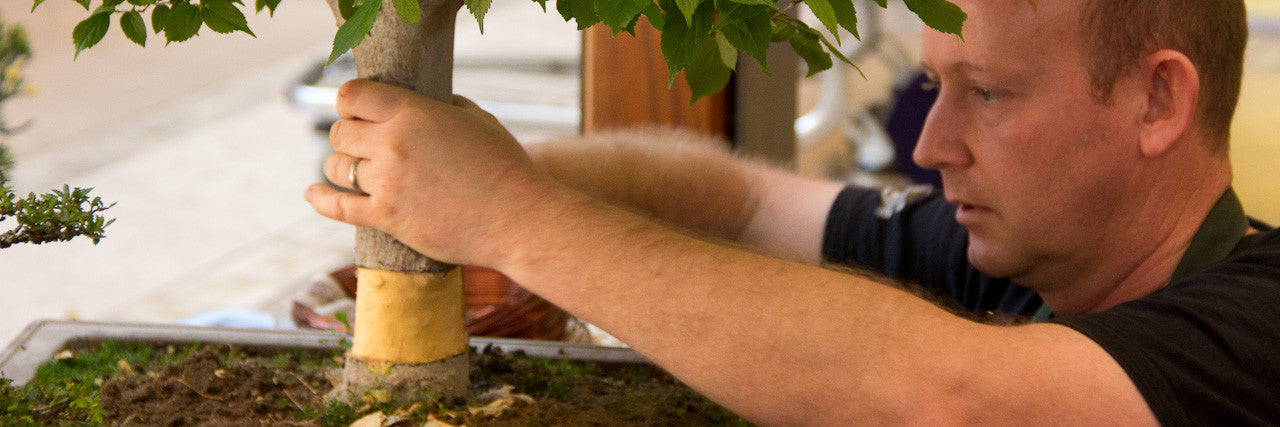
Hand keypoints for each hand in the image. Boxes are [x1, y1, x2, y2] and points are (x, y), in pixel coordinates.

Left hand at [305, 79, 553, 267]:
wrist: (518, 218)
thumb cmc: (506, 167)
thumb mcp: (477, 119)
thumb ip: (441, 107)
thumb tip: (421, 105)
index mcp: (413, 112)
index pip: (353, 96)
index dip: (350, 102)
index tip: (355, 110)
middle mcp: (393, 143)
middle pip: (340, 132)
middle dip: (347, 135)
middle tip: (360, 143)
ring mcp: (386, 182)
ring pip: (336, 167)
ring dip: (339, 166)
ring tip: (349, 169)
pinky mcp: (386, 218)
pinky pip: (338, 206)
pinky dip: (320, 198)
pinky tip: (313, 193)